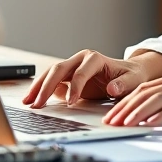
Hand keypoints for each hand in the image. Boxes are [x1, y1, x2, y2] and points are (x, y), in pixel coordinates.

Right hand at [22, 49, 161, 107]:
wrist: (129, 73)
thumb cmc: (131, 76)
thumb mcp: (133, 80)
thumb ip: (123, 84)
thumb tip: (112, 88)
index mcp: (95, 59)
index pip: (80, 72)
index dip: (75, 87)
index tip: (70, 103)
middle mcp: (80, 59)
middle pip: (59, 69)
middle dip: (47, 86)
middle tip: (38, 103)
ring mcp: (72, 67)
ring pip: (51, 73)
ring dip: (38, 87)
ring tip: (28, 101)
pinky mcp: (68, 76)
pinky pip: (52, 81)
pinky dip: (41, 90)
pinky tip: (33, 100)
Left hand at [102, 76, 161, 125]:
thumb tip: (146, 119)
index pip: (140, 91)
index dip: (122, 104)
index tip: (109, 118)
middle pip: (144, 93)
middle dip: (124, 108)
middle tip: (110, 122)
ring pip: (156, 99)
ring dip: (138, 112)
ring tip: (125, 123)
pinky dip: (161, 115)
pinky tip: (151, 124)